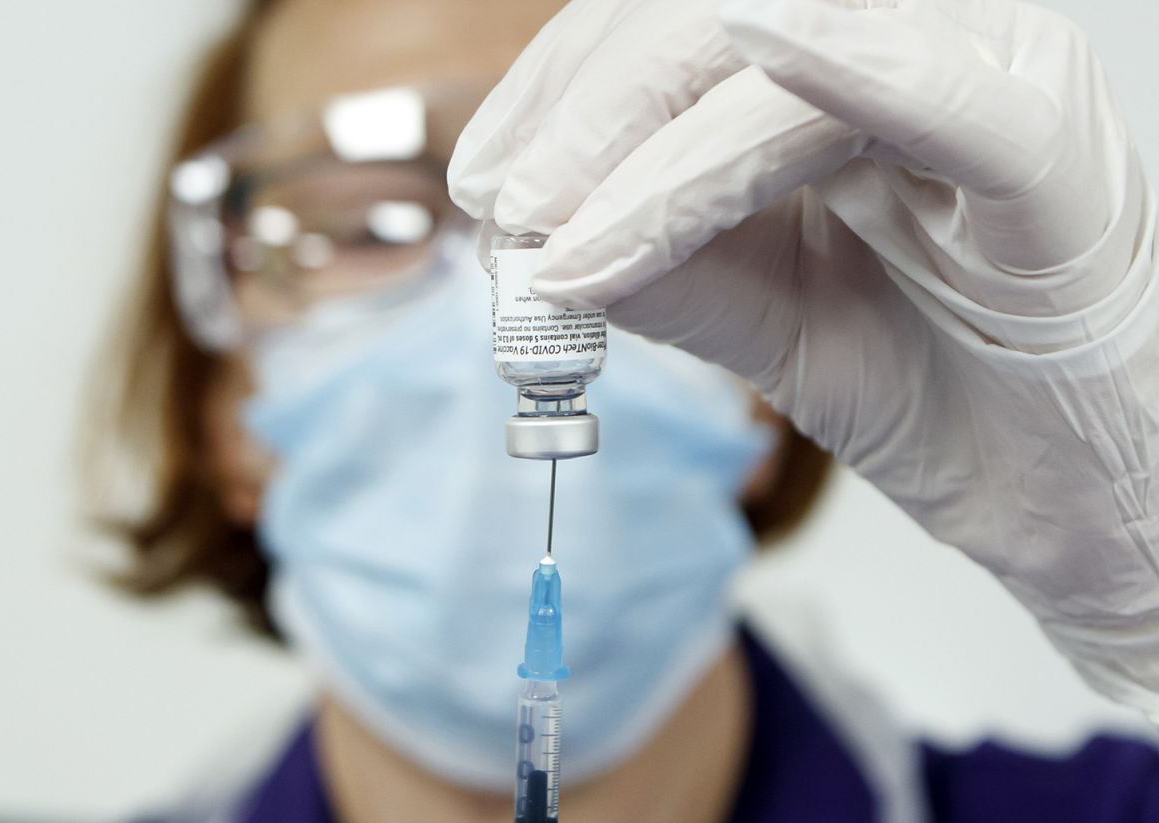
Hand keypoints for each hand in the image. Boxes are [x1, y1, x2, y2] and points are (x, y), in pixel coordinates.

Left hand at [448, 0, 1158, 716]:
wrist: (1065, 494)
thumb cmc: (938, 388)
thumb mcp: (768, 319)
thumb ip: (666, 266)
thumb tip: (537, 242)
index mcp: (844, 77)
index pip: (679, 32)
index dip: (566, 89)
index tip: (489, 179)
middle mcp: (916, 50)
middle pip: (713, 19)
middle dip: (593, 109)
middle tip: (514, 206)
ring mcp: (988, 83)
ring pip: (786, 53)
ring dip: (657, 137)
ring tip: (568, 229)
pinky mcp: (1048, 155)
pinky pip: (941, 95)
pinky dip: (842, 68)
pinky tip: (757, 52)